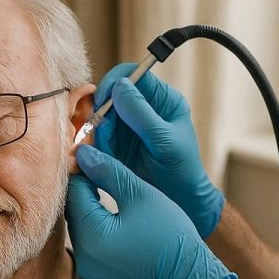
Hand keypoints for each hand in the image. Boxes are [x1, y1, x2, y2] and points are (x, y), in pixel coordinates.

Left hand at [66, 145, 237, 278]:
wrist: (189, 278)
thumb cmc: (169, 234)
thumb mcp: (140, 194)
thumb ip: (108, 171)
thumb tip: (82, 153)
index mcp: (91, 236)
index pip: (74, 191)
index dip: (84, 169)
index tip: (96, 155)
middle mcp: (83, 256)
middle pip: (74, 210)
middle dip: (86, 187)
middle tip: (103, 168)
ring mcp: (89, 268)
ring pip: (81, 225)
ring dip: (91, 206)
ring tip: (108, 187)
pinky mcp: (98, 274)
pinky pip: (90, 242)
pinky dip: (98, 225)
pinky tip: (114, 213)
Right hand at [93, 64, 224, 238]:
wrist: (181, 203)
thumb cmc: (182, 171)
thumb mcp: (164, 141)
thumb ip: (142, 114)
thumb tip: (120, 86)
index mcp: (163, 100)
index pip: (134, 75)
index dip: (114, 82)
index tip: (102, 99)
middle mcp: (144, 109)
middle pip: (111, 95)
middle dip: (102, 112)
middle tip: (102, 132)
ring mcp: (129, 126)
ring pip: (101, 117)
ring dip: (99, 133)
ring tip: (109, 151)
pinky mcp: (117, 144)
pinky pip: (98, 137)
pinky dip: (97, 146)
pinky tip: (107, 158)